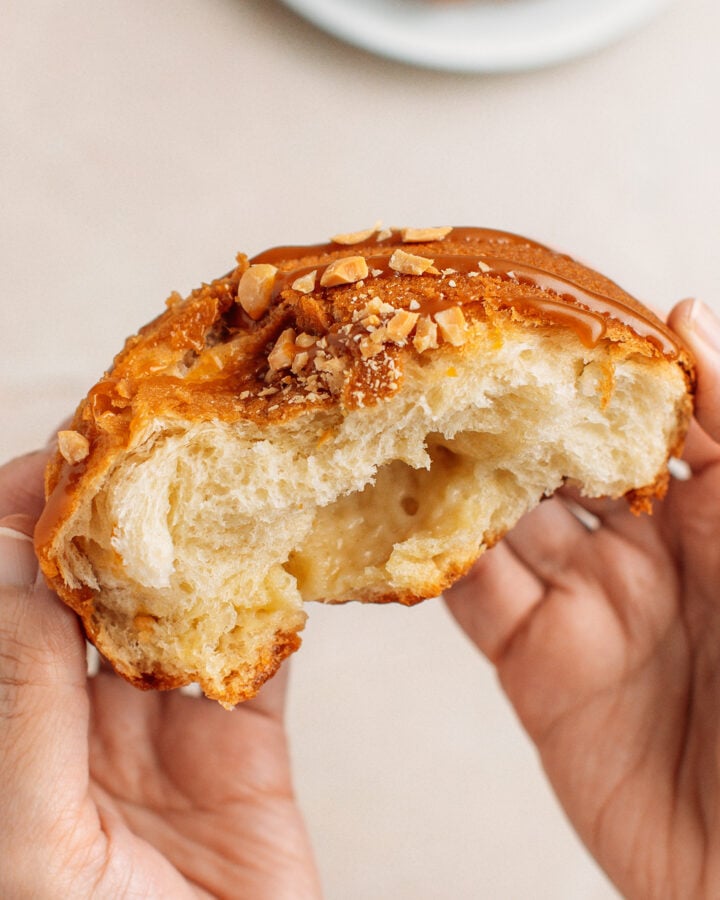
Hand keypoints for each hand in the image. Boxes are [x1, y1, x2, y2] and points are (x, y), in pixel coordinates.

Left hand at [0, 450, 320, 898]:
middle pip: (94, 587)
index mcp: (7, 729)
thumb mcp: (29, 851)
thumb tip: (7, 563)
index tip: (72, 452)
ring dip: (207, 548)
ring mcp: (159, 727)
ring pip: (179, 609)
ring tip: (236, 478)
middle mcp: (72, 717)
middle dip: (128, 511)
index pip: (5, 597)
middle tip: (168, 441)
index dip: (27, 516)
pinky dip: (275, 606)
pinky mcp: (240, 745)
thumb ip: (14, 708)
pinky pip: (256, 656)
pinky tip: (290, 561)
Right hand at [445, 298, 719, 898]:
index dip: (566, 358)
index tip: (507, 302)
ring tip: (389, 411)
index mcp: (704, 504)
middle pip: (543, 457)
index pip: (617, 409)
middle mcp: (635, 545)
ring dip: (444, 471)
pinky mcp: (532, 664)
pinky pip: (470, 596)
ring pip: (495, 517)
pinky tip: (393, 509)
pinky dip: (429, 554)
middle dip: (489, 407)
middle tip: (425, 349)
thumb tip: (680, 313)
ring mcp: (580, 602)